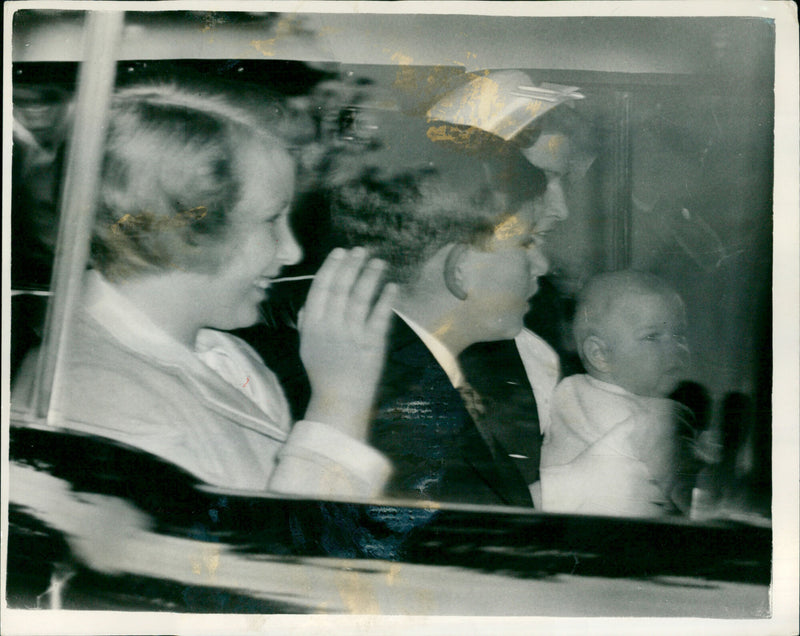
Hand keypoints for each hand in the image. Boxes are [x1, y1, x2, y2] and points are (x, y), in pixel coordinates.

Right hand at [299, 248, 396, 439]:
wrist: (339, 399)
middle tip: (361, 250)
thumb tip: (309, 302)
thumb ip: (306, 322)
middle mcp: (331, 326)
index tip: (341, 252)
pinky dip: (386, 300)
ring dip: (370, 277)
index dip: (332, 267)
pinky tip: (393, 286)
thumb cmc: (323, 372)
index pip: (321, 288)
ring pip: (361, 298)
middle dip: (352, 265)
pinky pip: (379, 317)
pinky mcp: (372, 344)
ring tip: (379, 262)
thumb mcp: (305, 346)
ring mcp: (352, 334)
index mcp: (312, 324)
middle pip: (341, 288)